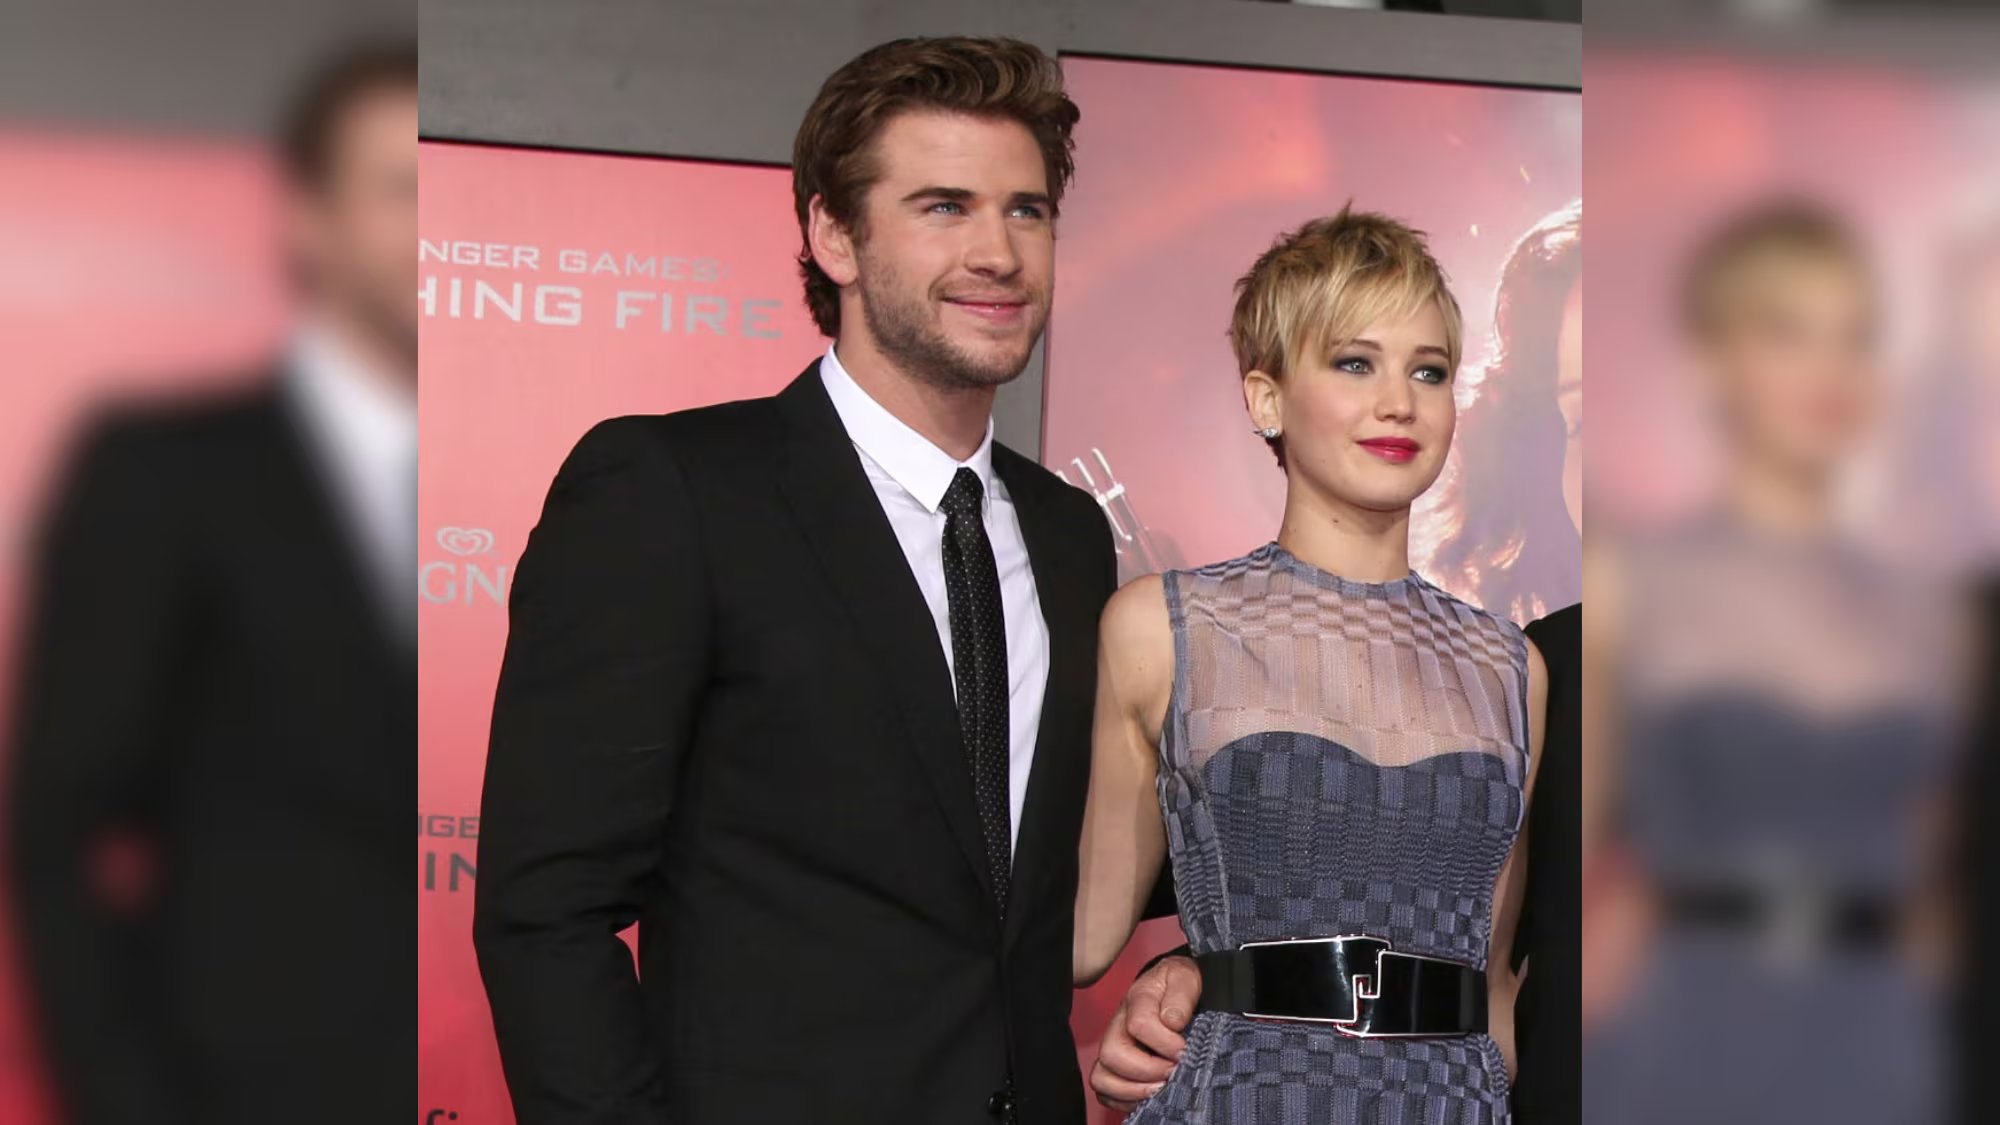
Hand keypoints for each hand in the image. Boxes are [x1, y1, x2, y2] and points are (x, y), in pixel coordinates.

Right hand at [1089, 955, 1200, 1111]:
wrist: (1171, 986)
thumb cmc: (1178, 985)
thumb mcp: (1185, 978)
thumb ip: (1180, 996)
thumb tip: (1172, 1022)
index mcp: (1137, 1000)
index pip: (1138, 1025)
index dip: (1165, 1043)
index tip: (1184, 1049)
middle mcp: (1118, 1025)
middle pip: (1112, 1054)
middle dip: (1146, 1070)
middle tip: (1172, 1072)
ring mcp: (1113, 1046)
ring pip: (1102, 1077)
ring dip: (1133, 1090)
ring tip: (1161, 1087)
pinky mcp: (1114, 1066)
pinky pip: (1106, 1092)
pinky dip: (1126, 1100)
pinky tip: (1150, 1094)